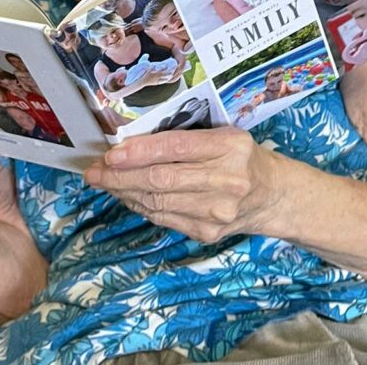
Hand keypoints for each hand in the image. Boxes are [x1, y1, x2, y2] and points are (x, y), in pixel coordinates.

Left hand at [84, 127, 283, 242]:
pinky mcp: (207, 232)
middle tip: (93, 170)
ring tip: (102, 182)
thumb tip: (133, 142)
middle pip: (162, 179)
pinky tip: (126, 196)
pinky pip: (163, 218)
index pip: (176, 148)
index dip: (140, 151)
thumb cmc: (241, 156)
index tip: (111, 153)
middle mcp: (225, 180)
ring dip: (124, 192)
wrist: (273, 195)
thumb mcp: (223, 134)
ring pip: (158, 202)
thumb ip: (186, 136)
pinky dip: (140, 206)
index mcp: (229, 146)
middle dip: (120, 176)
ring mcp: (216, 211)